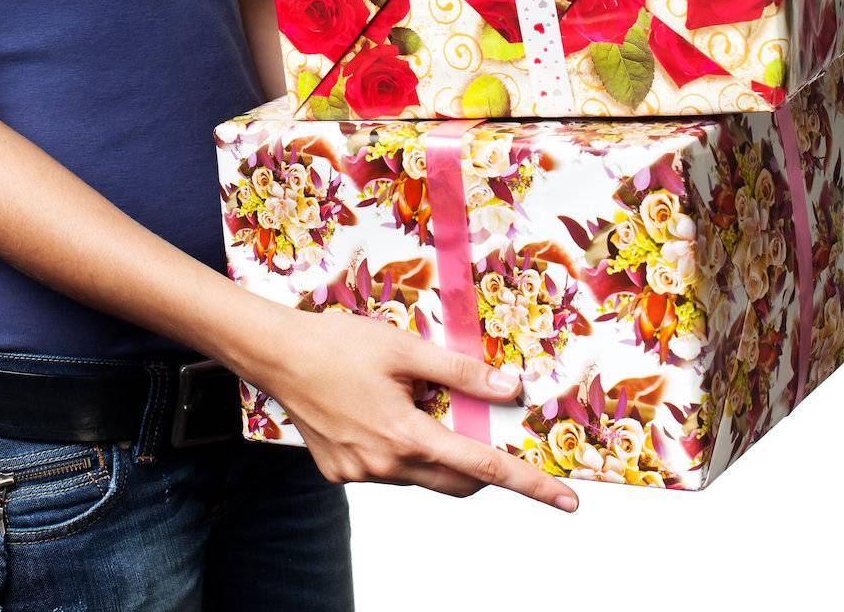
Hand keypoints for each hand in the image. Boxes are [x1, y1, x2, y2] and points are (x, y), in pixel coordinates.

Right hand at [255, 308, 578, 511]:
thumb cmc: (339, 343)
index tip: (567, 500)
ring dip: (433, 447)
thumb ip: (460, 372)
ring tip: (406, 398)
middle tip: (487, 433)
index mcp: (406, 434)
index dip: (529, 483)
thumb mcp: (405, 347)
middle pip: (456, 480)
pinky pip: (387, 469)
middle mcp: (386, 465)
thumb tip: (509, 390)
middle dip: (482, 465)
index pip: (483, 467)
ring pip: (420, 473)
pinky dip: (398, 447)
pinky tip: (374, 410)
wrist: (276, 355)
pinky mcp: (340, 474)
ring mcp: (361, 474)